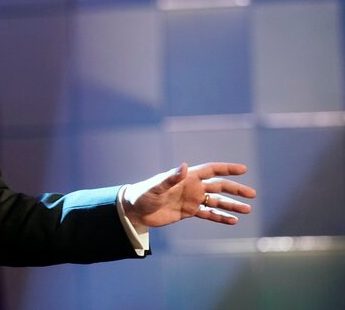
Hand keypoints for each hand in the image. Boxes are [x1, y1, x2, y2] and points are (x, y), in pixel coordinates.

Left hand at [122, 162, 255, 227]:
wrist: (134, 210)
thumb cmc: (143, 195)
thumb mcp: (156, 187)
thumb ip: (171, 177)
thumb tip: (184, 166)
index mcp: (187, 178)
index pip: (211, 170)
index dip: (227, 169)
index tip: (243, 169)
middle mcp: (192, 187)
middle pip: (218, 187)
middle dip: (235, 190)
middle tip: (252, 194)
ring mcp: (191, 200)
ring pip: (216, 202)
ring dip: (231, 205)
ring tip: (248, 210)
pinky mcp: (188, 212)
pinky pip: (208, 214)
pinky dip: (220, 217)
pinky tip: (232, 221)